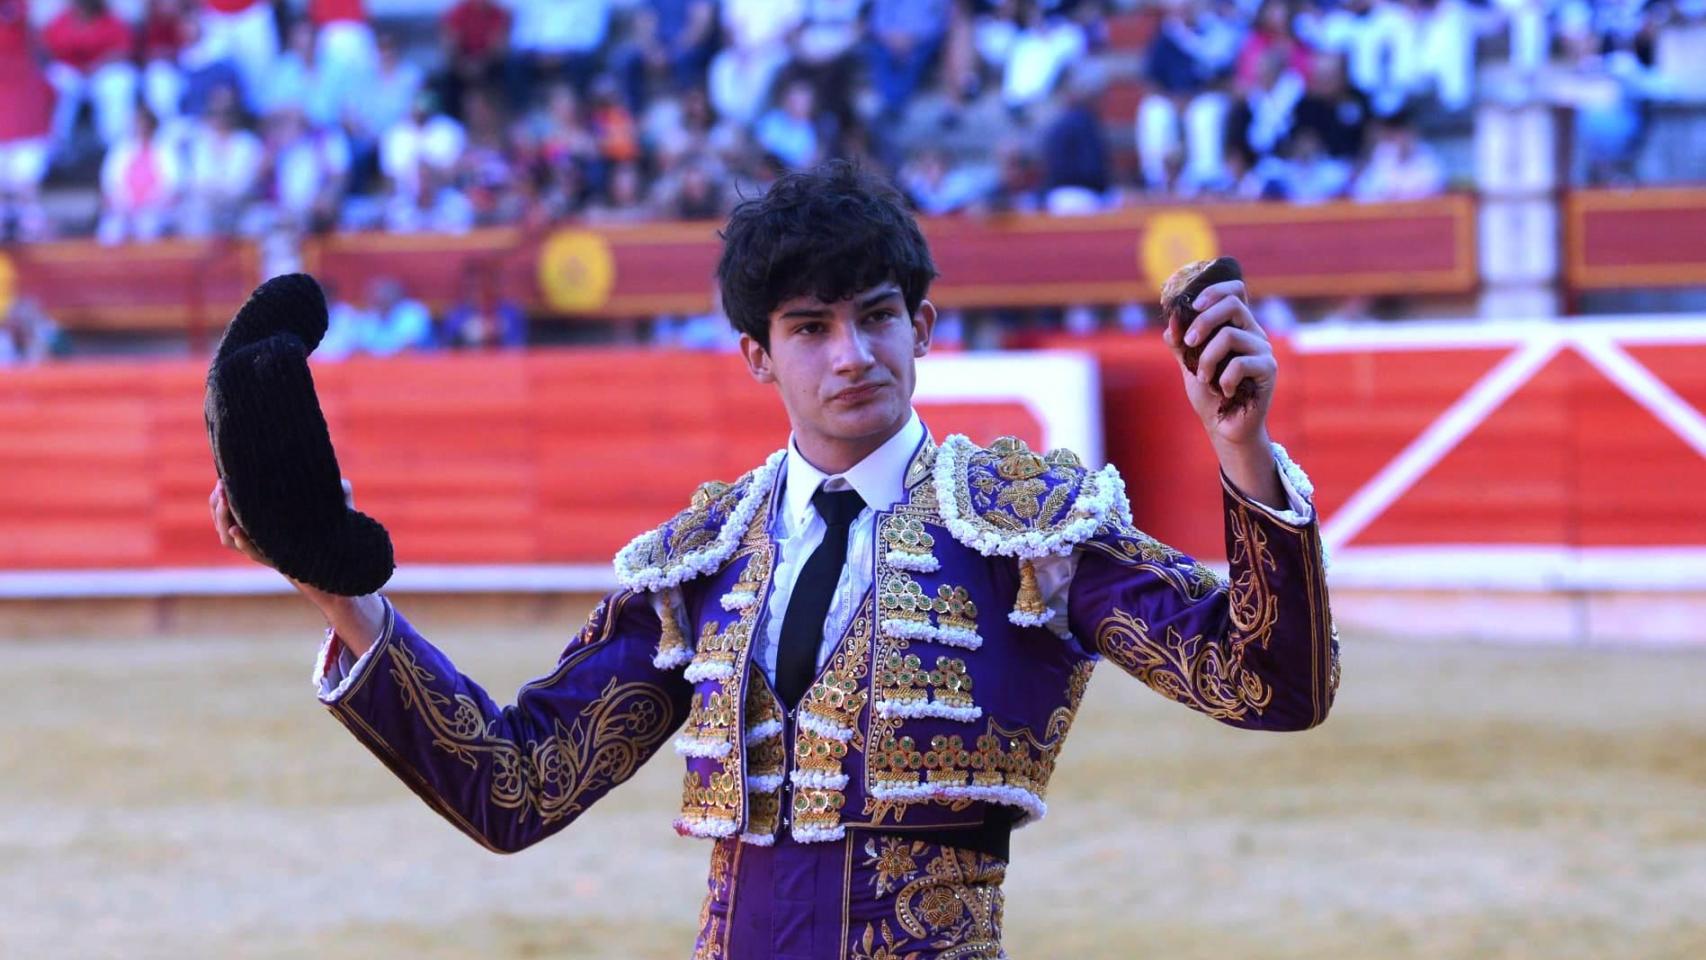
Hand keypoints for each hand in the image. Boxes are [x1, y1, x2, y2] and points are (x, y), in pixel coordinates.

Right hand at [211, 478, 384, 652]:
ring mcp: (266, 551)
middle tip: (221, 486)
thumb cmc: (341, 537)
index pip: (230, 512)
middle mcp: (261, 539)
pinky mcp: (277, 560)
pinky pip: (252, 553)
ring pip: (230, 538)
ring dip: (223, 519)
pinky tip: (236, 529)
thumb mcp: (338, 511)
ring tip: (225, 501)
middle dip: (216, 505)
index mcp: (266, 526)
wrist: (348, 571)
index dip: (220, 498)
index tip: (221, 479)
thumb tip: (341, 478)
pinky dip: (242, 542)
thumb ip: (340, 492)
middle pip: (222, 523)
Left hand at [1160, 278, 1275, 448]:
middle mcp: (1253, 333)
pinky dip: (1222, 380)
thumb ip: (1180, 342)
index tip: (1193, 305)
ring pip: (1229, 335)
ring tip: (1203, 378)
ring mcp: (1263, 350)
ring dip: (1206, 359)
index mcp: (1236, 326)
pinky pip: (1239, 364)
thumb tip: (1172, 320)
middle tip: (1189, 343)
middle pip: (1232, 304)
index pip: (1235, 291)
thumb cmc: (1209, 394)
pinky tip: (1223, 392)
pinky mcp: (1268, 369)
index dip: (1214, 290)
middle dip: (1203, 321)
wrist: (1224, 427)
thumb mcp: (1188, 364)